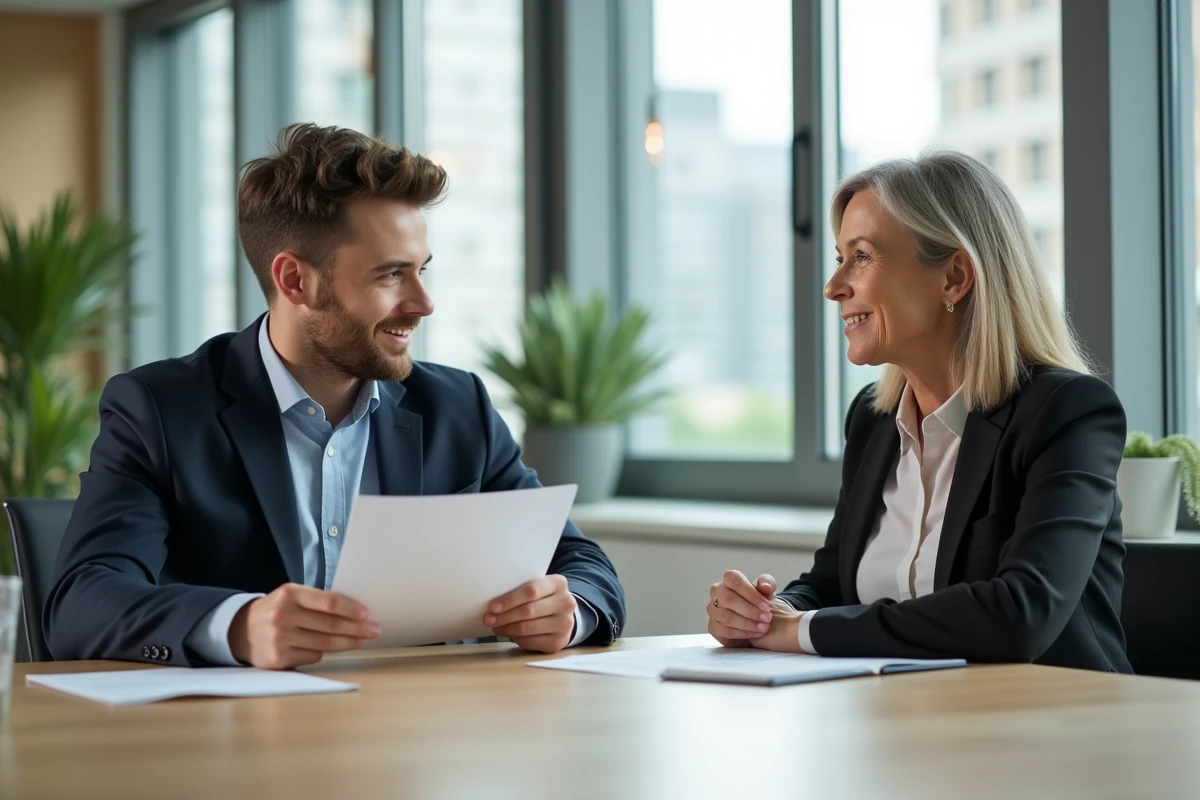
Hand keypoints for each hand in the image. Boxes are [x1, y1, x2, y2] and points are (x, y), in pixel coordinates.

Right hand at [228, 583, 379, 669]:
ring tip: (363, 640)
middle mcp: (283, 615)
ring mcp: (279, 638)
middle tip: (374, 630)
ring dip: (348, 643)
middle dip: (357, 628)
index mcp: (289, 594)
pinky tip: (328, 648)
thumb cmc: (276, 610)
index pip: (329, 602)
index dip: (352, 609)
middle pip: (331, 625)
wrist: (240, 631)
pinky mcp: (278, 658)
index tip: (368, 614)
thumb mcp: (291, 596)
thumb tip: (356, 611)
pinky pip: (312, 656)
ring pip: (325, 643)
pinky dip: (323, 652)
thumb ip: (317, 601)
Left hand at [484, 574, 576, 653]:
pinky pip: (530, 642)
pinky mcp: (559, 641)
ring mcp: (565, 624)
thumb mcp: (538, 587)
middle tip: (489, 619)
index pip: (531, 590)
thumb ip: (522, 590)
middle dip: (504, 616)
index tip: (492, 606)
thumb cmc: (542, 599)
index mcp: (558, 583)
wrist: (562, 616)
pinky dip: (516, 639)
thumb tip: (493, 603)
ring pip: (527, 628)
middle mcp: (566, 603)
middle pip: (528, 610)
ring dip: (507, 629)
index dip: (510, 599)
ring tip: (496, 627)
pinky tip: (510, 634)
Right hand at [707, 571, 800, 652]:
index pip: (734, 581)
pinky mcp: (713, 627)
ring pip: (725, 617)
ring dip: (747, 623)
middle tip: (766, 618)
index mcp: (728, 579)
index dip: (750, 594)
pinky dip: (743, 634)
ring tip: (763, 627)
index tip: (766, 606)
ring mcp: (713, 610)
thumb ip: (768, 583)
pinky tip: (756, 633)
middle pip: (727, 599)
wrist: (753, 619)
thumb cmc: (757, 601)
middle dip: (749, 610)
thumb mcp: (766, 590)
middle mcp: (717, 592)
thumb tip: (765, 586)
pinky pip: (725, 631)